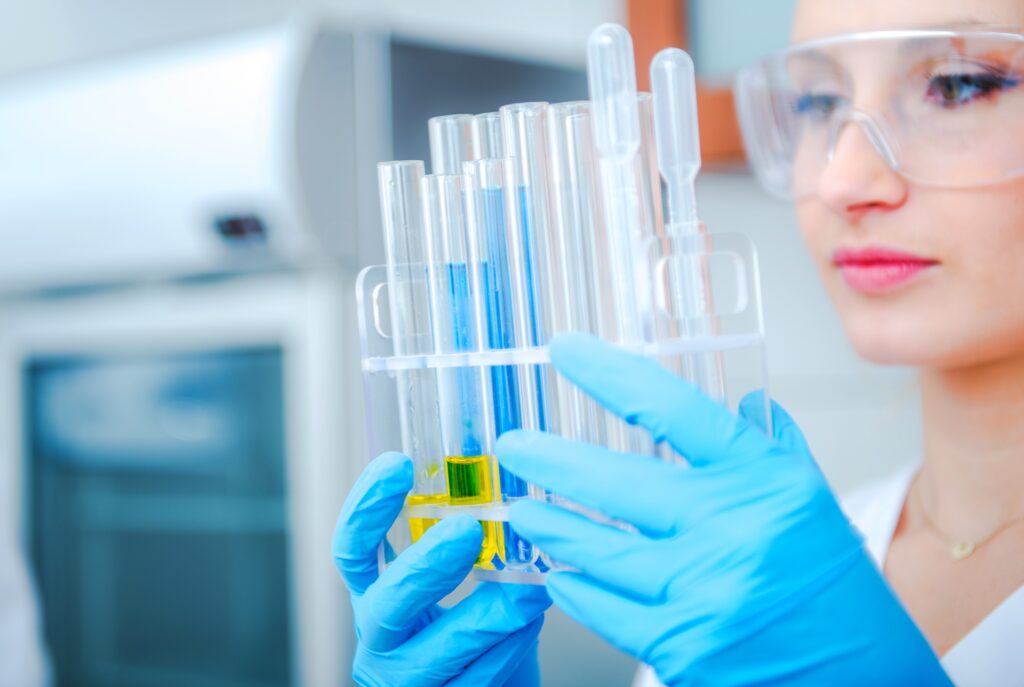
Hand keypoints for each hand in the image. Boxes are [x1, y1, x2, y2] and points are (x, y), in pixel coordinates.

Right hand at [332, 452, 549, 686]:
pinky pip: (476, 681)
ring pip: (439, 649)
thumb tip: (515, 496)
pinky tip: (530, 627)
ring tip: (531, 590)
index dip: (366, 508)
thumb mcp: (455, 591)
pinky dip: (509, 651)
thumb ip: (469, 550)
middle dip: (426, 564)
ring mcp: (405, 683)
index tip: (396, 465)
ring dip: (491, 614)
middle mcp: (379, 640)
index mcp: (375, 597)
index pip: (352, 550)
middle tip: (467, 530)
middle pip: (386, 601)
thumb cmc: (470, 644)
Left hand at [497, 333, 950, 685]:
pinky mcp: (684, 646)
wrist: (866, 677)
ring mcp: (705, 592)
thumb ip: (768, 445)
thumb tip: (742, 398)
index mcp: (763, 480)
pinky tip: (559, 574)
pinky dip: (575, 589)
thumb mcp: (810, 497)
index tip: (564, 351)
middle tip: (514, 445)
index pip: (671, 408)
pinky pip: (607, 610)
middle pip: (615, 483)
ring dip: (552, 525)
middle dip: (550, 460)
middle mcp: (732, 529)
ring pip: (599, 550)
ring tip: (525, 509)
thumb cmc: (834, 586)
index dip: (608, 373)